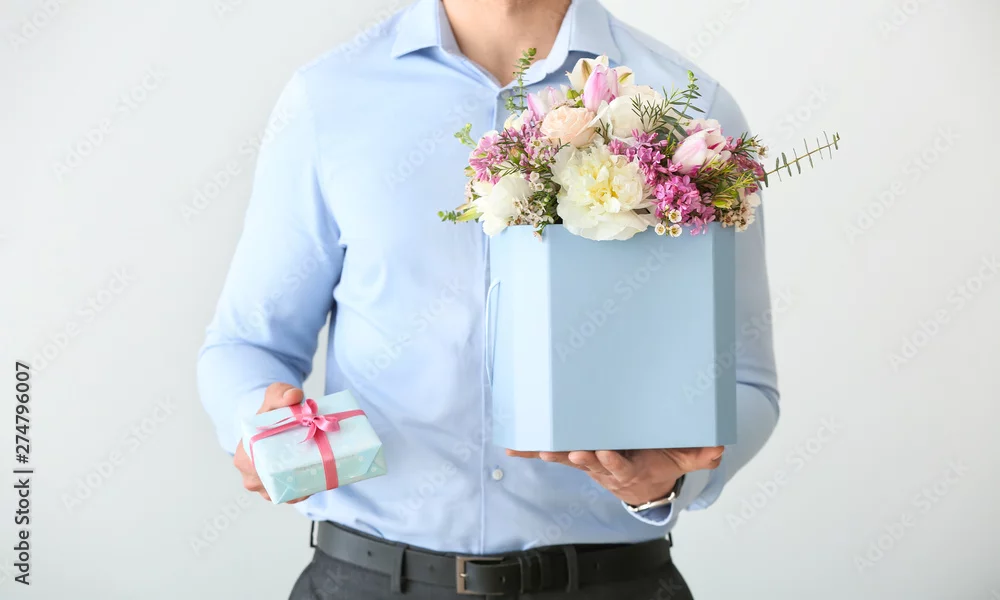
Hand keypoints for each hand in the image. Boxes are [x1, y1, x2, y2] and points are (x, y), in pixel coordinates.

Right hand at [234, 382, 306, 502]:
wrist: (276, 421)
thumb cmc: (272, 411)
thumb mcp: (275, 396)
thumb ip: (282, 392)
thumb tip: (294, 396)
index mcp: (243, 456)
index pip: (262, 470)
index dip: (284, 465)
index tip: (303, 455)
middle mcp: (250, 476)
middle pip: (275, 485)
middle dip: (296, 477)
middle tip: (318, 462)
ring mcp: (264, 487)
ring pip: (284, 494)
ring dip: (301, 488)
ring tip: (319, 472)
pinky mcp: (278, 490)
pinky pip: (291, 497)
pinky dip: (303, 492)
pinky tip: (316, 482)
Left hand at [505, 447, 724, 506]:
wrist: (644, 484)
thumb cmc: (661, 464)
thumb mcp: (683, 460)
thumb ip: (699, 454)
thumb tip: (718, 448)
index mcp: (631, 470)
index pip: (619, 467)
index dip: (610, 461)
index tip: (603, 452)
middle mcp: (605, 469)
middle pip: (590, 463)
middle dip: (579, 456)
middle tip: (570, 450)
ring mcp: (589, 463)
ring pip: (569, 457)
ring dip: (553, 453)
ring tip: (537, 449)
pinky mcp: (577, 456)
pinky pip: (554, 452)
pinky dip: (534, 450)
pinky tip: (513, 448)